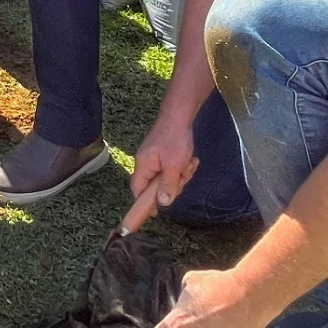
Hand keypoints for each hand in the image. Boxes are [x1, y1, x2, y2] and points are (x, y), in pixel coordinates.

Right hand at [125, 112, 200, 231]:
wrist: (179, 114)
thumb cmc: (175, 138)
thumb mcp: (174, 166)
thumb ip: (168, 186)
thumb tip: (162, 204)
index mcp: (143, 166)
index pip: (138, 191)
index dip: (145, 204)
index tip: (156, 213)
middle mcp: (145, 163)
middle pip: (155, 186)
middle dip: (173, 184)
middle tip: (184, 176)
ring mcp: (154, 158)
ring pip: (166, 177)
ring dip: (180, 174)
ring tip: (190, 163)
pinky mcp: (162, 154)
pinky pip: (170, 168)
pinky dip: (181, 167)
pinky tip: (190, 160)